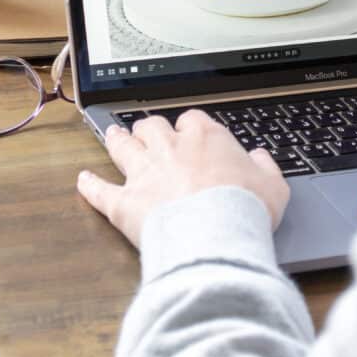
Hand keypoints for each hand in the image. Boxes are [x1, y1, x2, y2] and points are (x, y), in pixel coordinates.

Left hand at [77, 109, 289, 247]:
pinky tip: (83, 180)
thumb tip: (260, 159)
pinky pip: (100, 189)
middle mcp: (169, 149)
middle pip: (152, 126)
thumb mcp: (274, 187)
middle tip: (147, 130)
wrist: (215, 236)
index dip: (190, 128)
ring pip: (123, 147)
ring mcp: (143, 174)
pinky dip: (89, 185)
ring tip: (113, 134)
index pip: (192, 121)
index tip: (192, 135)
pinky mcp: (123, 202)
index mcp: (205, 139)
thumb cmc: (244, 210)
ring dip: (117, 140)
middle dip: (149, 128)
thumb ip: (266, 168)